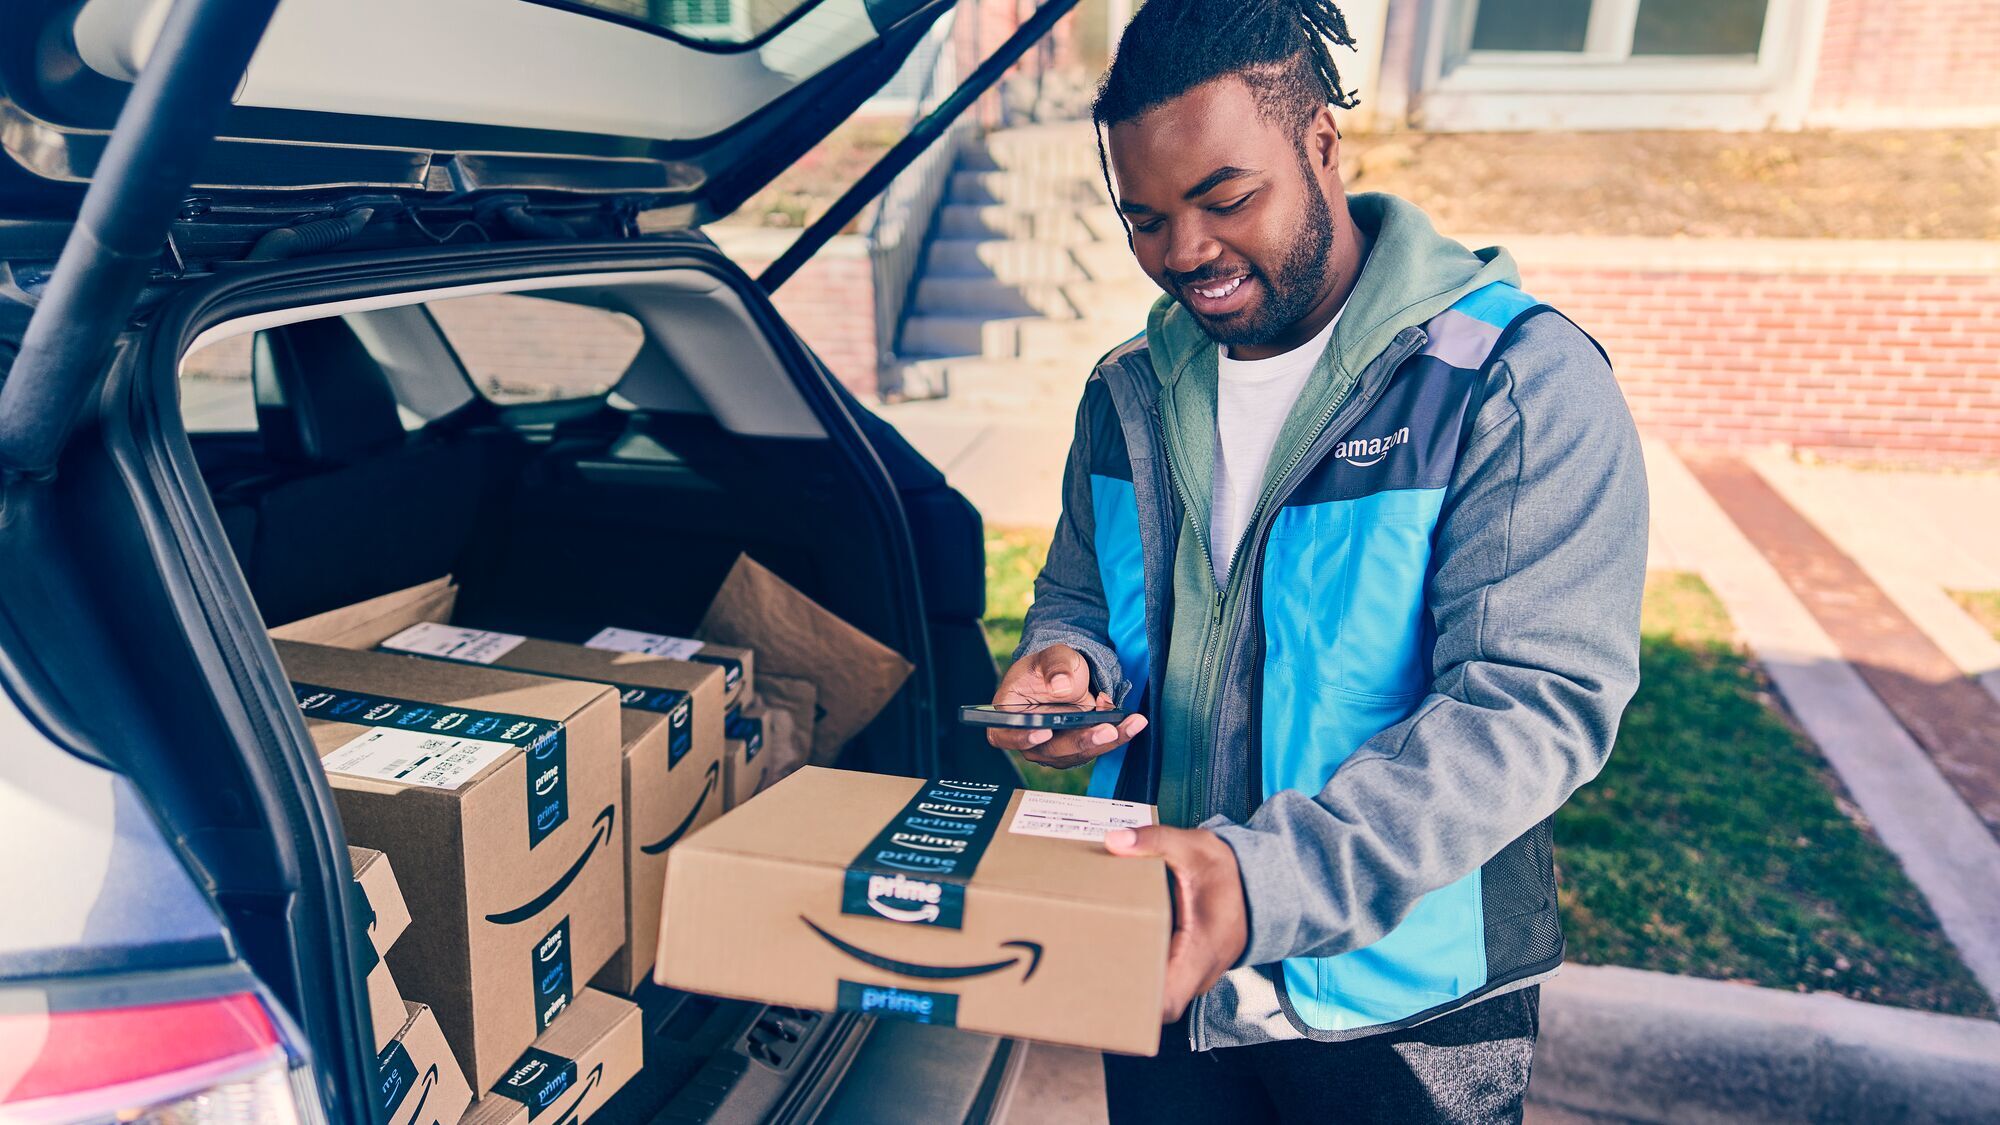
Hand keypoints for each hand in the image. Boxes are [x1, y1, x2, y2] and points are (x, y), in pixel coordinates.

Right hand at [987, 644, 1147, 768]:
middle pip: (1050, 749)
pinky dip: (1116, 735)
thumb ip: (1055, 667)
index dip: (1021, 738)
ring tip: (1131, 723)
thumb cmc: (1049, 666)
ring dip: (1107, 740)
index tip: (1044, 731)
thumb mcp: (1052, 657)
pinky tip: (1133, 722)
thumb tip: (1061, 686)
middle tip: (1106, 729)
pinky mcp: (1076, 748)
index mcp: (1009, 715)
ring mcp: (1052, 747)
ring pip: (1078, 752)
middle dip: (1081, 741)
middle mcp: (1028, 737)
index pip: (1004, 735)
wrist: (1068, 674)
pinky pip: (1096, 746)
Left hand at [1104, 825, 1247, 1022]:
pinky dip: (1138, 976)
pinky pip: (1162, 983)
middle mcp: (1199, 972)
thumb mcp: (1195, 848)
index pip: (1168, 1001)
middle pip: (1154, 1006)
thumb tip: (1115, 842)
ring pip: (1158, 997)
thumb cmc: (1227, 871)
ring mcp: (1194, 975)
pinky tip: (1108, 959)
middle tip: (1080, 984)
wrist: (1259, 885)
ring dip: (1128, 990)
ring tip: (1086, 974)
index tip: (1105, 1000)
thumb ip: (1156, 842)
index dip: (1136, 1009)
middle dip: (1119, 1001)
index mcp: (1202, 950)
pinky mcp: (1187, 969)